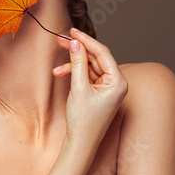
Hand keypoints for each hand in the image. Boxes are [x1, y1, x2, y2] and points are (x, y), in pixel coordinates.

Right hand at [53, 28, 127, 143]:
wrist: (81, 142)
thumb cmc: (83, 120)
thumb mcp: (78, 88)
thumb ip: (78, 63)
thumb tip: (75, 43)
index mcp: (118, 82)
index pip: (102, 53)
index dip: (86, 40)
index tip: (72, 31)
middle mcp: (116, 83)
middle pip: (96, 58)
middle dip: (77, 50)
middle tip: (61, 39)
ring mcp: (107, 87)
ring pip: (89, 66)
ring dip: (72, 64)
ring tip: (56, 67)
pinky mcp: (99, 91)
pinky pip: (86, 75)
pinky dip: (74, 73)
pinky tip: (60, 74)